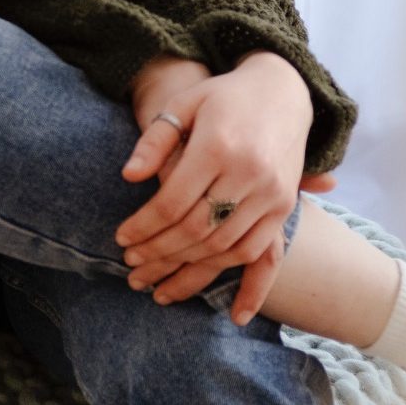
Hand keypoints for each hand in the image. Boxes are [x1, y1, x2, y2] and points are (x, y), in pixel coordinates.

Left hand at [116, 52, 330, 324]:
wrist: (281, 91)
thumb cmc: (220, 96)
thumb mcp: (184, 105)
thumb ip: (155, 140)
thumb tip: (128, 178)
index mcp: (217, 145)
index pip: (173, 201)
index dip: (144, 225)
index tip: (120, 238)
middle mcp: (248, 173)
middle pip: (197, 230)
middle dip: (160, 254)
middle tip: (131, 268)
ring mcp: (272, 194)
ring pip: (226, 249)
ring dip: (192, 275)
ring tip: (160, 289)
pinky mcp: (284, 207)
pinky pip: (264, 254)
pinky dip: (249, 286)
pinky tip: (233, 313)